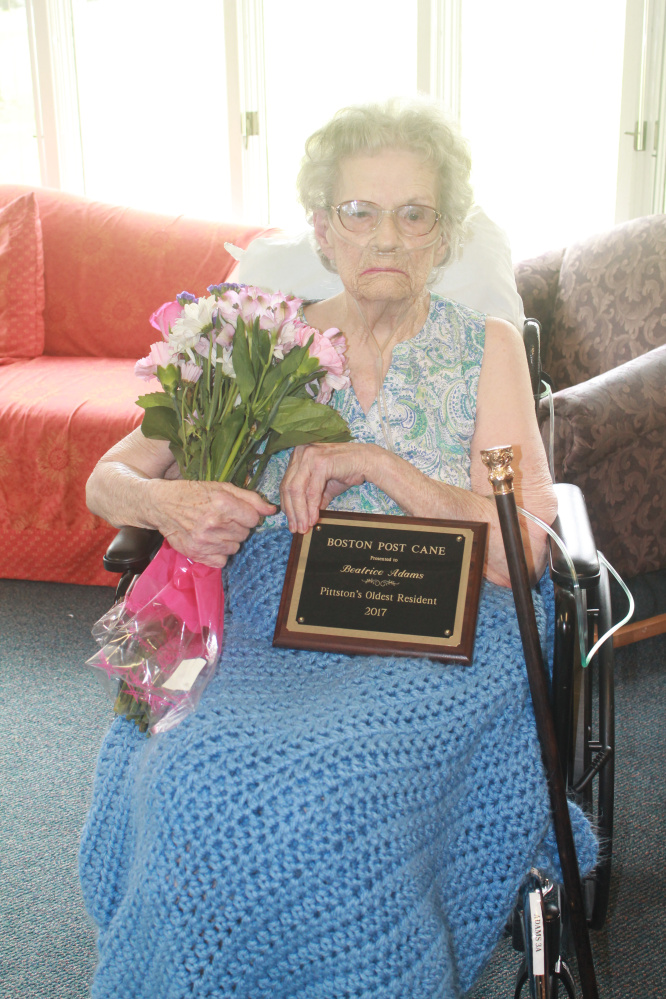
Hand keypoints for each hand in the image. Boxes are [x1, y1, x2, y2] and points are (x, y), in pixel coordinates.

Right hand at [147, 479, 275, 566]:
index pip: (254, 519)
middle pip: (245, 534)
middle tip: (222, 520)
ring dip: (228, 540)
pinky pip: (222, 561)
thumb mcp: (222, 488)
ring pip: (235, 548)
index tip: (236, 512)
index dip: (247, 515)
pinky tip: (210, 542)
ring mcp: (204, 540)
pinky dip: (219, 554)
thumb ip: (250, 498)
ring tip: (214, 530)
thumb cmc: (194, 494)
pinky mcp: (196, 553)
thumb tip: (272, 510)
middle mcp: (213, 523)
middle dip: (238, 527)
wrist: (161, 505)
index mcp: (222, 503)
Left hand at [279, 442, 375, 533]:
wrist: (367, 461)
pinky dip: (312, 507)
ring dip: (300, 512)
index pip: (285, 484)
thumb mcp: (324, 487)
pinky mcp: (321, 463)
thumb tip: (302, 518)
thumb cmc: (346, 470)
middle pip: (288, 488)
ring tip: (304, 526)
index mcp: (298, 456)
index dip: (287, 505)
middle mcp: (300, 453)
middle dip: (291, 512)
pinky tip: (314, 518)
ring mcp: (310, 456)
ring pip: (297, 490)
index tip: (290, 522)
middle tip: (296, 528)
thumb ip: (311, 499)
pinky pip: (312, 491)